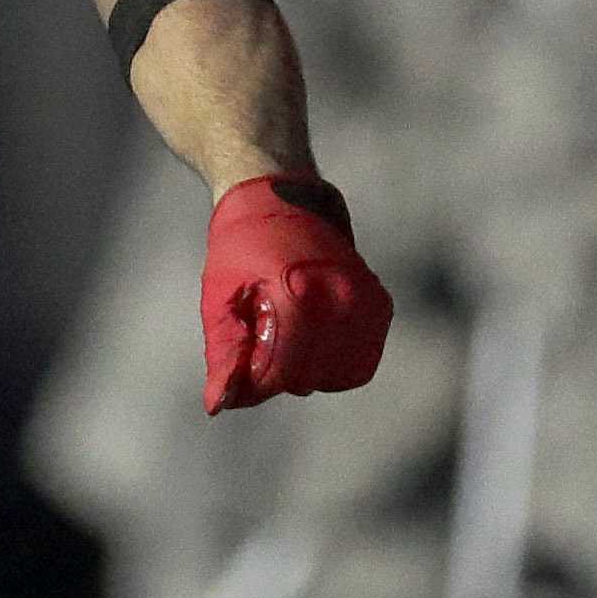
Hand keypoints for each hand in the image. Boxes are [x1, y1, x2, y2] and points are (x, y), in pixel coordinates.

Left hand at [199, 173, 392, 410]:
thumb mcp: (220, 296)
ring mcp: (364, 301)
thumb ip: (225, 355)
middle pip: (307, 377)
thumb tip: (219, 406)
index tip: (240, 357)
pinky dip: (336, 361)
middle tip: (260, 333)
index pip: (280, 372)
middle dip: (278, 370)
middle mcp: (340, 298)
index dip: (253, 378)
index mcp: (297, 294)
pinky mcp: (378, 303)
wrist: (278, 191)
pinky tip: (313, 336)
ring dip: (309, 369)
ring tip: (287, 332)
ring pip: (338, 374)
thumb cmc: (240, 243)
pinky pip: (361, 360)